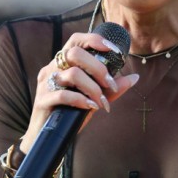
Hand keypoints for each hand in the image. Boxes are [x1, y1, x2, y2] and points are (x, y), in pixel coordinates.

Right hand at [21, 33, 138, 152]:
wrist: (48, 137)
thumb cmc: (71, 113)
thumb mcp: (94, 98)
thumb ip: (112, 88)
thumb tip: (134, 77)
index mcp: (63, 64)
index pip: (76, 40)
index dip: (94, 40)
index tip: (114, 50)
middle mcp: (52, 69)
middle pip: (74, 53)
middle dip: (98, 68)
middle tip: (109, 84)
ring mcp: (45, 84)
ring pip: (72, 74)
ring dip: (93, 88)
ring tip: (101, 102)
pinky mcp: (42, 100)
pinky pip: (63, 95)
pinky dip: (81, 100)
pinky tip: (90, 107)